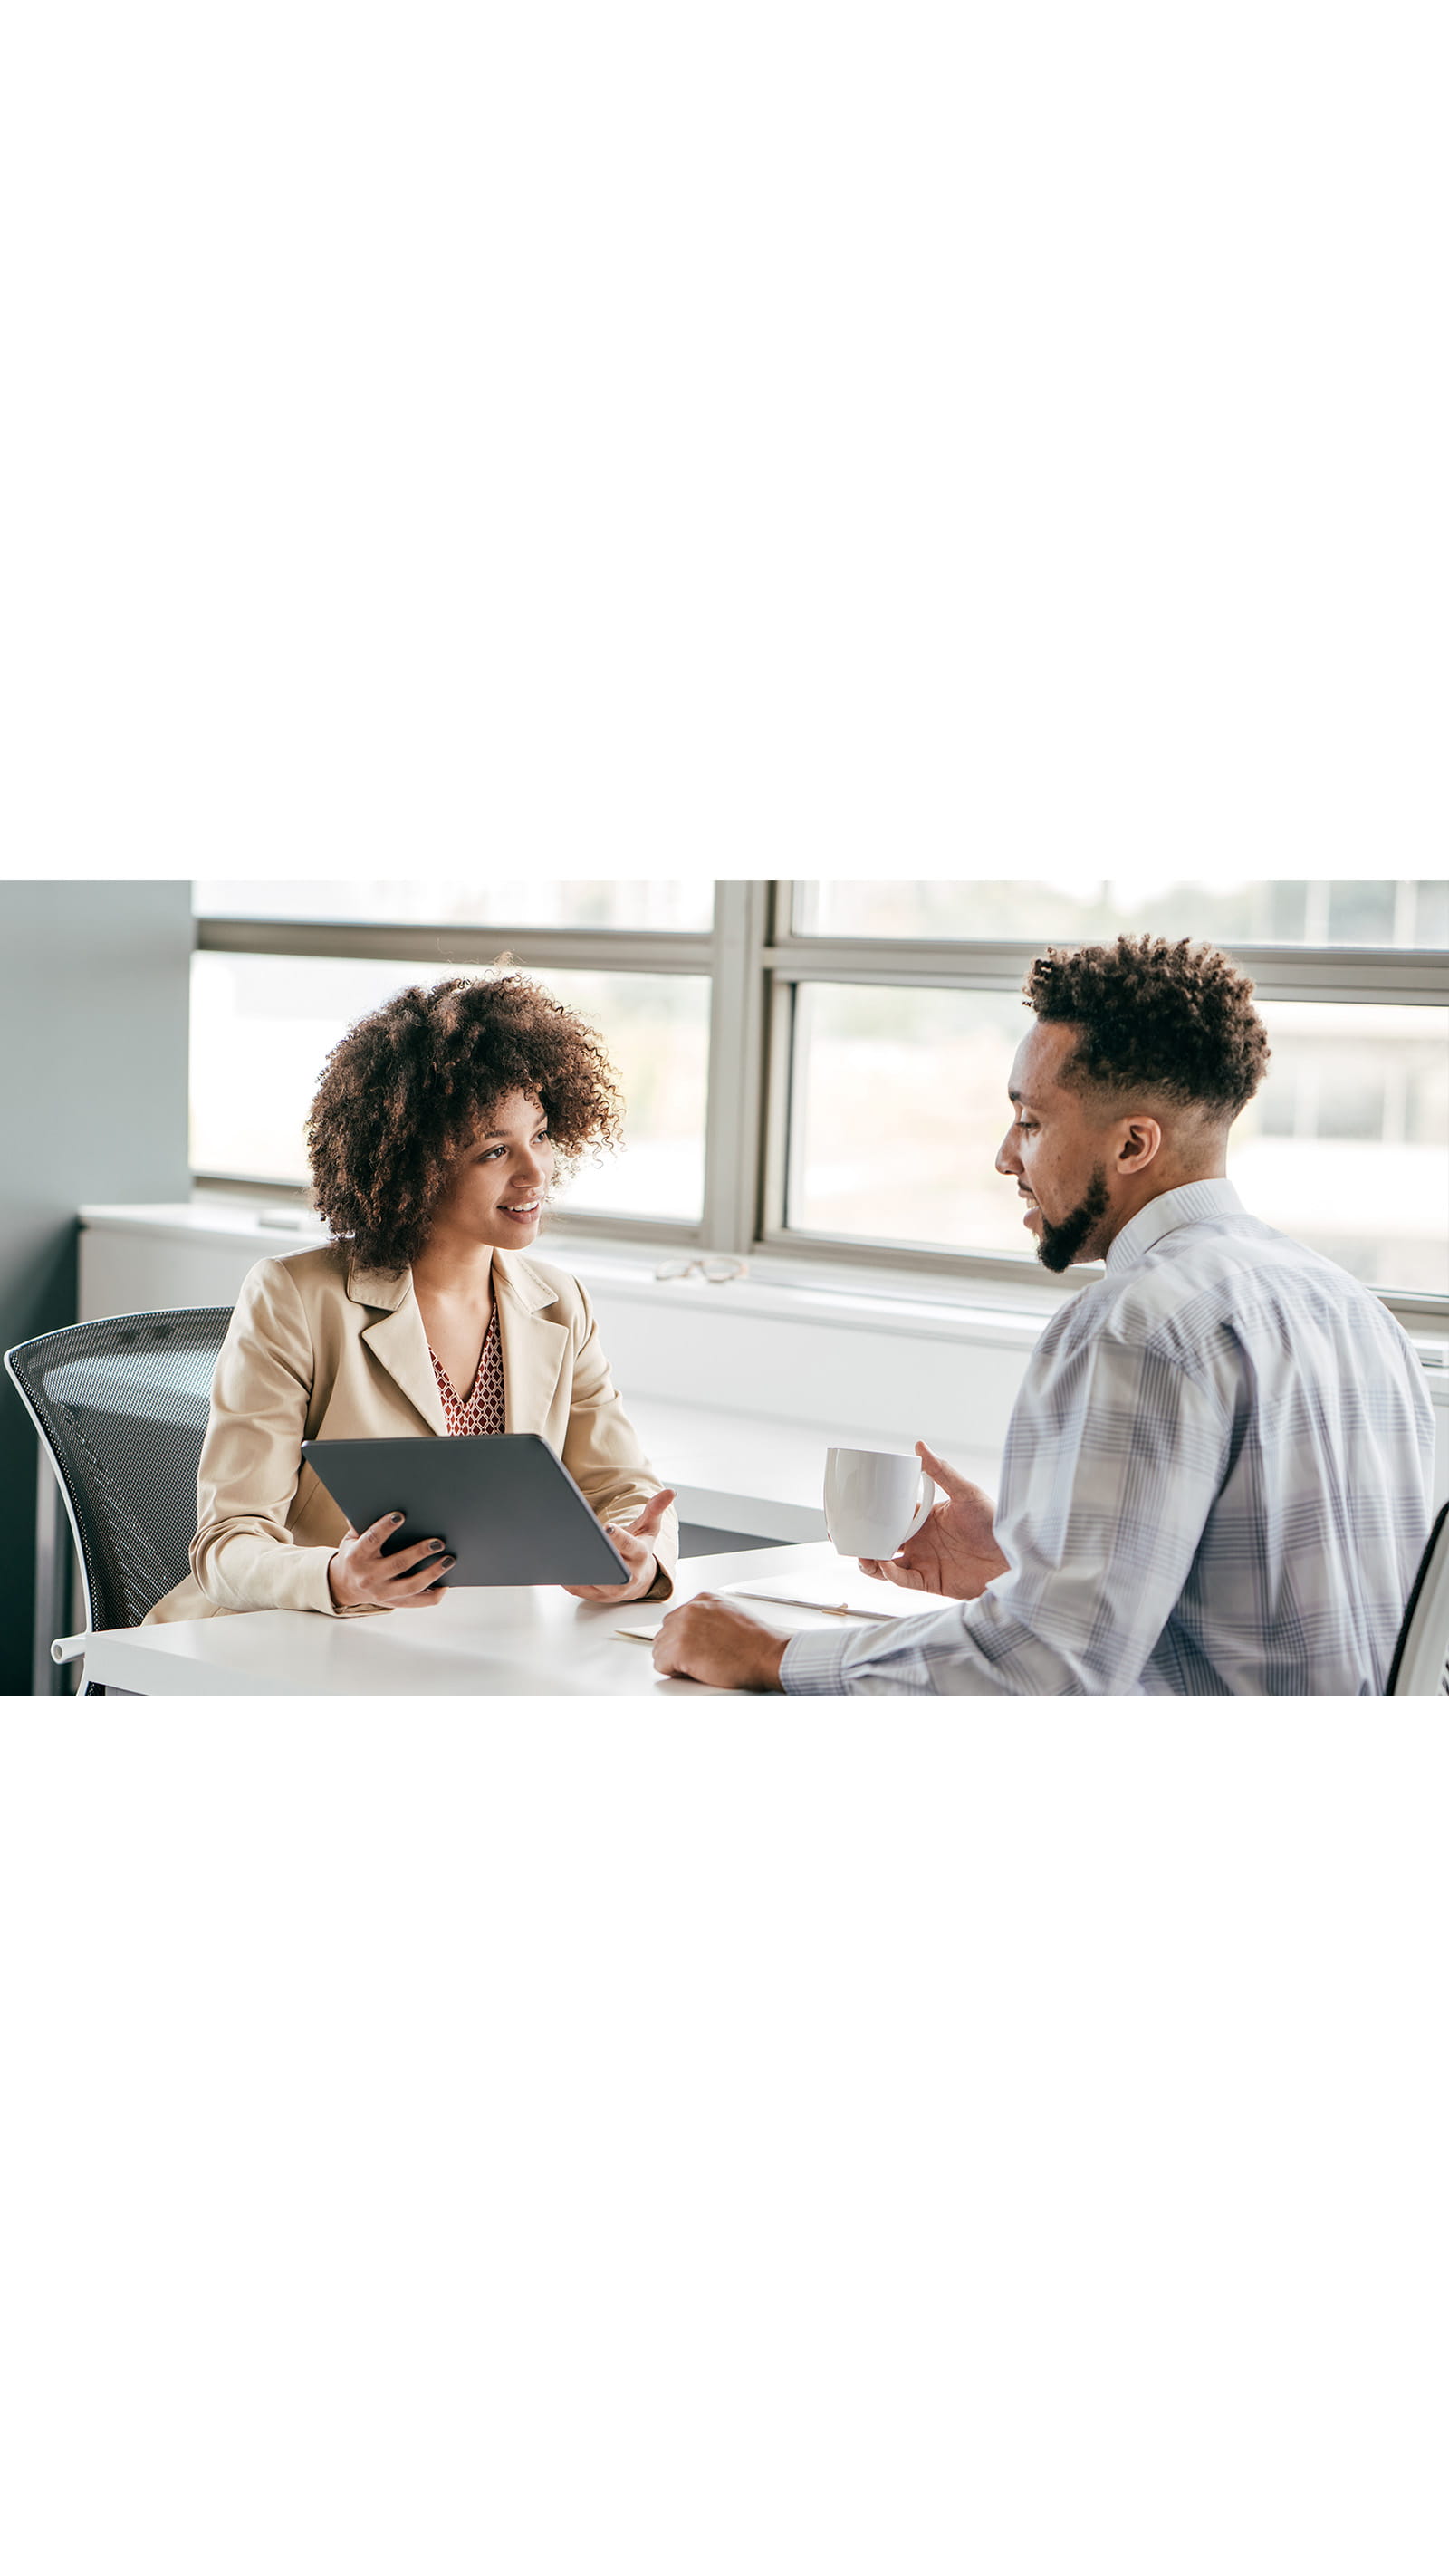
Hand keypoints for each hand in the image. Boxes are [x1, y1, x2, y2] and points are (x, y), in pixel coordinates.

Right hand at [327, 1512, 453, 1610]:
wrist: (345, 1586)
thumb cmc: (354, 1555)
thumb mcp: (351, 1538)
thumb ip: (362, 1522)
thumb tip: (375, 1498)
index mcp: (357, 1557)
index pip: (371, 1540)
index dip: (385, 1527)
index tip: (401, 1515)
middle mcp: (370, 1576)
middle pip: (398, 1564)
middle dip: (420, 1552)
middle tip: (438, 1541)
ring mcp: (384, 1592)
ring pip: (412, 1585)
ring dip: (433, 1572)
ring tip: (449, 1559)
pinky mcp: (396, 1603)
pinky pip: (420, 1602)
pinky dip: (435, 1594)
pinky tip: (446, 1582)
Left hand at [563, 1488, 676, 1604]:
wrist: (638, 1579)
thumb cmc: (640, 1550)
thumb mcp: (649, 1529)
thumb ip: (655, 1510)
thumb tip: (670, 1492)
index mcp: (639, 1556)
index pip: (628, 1546)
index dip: (618, 1538)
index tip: (607, 1528)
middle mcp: (627, 1576)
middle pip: (609, 1566)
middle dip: (594, 1554)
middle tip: (577, 1539)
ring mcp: (611, 1589)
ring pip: (591, 1578)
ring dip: (577, 1566)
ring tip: (562, 1550)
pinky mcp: (596, 1596)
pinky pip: (578, 1588)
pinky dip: (567, 1577)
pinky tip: (557, 1563)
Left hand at [651, 1593, 787, 1689]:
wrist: (767, 1654)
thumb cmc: (757, 1642)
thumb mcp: (731, 1615)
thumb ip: (709, 1618)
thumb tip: (698, 1633)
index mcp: (702, 1600)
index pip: (676, 1620)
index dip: (684, 1639)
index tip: (695, 1648)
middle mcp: (690, 1610)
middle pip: (664, 1633)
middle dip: (677, 1649)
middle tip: (699, 1660)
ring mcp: (683, 1628)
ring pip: (660, 1650)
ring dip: (675, 1662)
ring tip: (700, 1665)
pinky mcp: (680, 1649)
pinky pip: (661, 1665)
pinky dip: (675, 1672)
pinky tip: (696, 1671)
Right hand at [858, 1442, 1008, 1598]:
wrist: (1015, 1557)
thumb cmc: (996, 1522)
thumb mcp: (967, 1493)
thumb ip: (941, 1472)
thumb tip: (919, 1444)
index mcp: (926, 1518)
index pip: (891, 1515)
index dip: (871, 1514)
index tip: (852, 1510)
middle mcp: (922, 1541)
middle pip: (882, 1541)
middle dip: (863, 1540)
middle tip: (847, 1537)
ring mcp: (925, 1562)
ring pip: (887, 1565)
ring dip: (871, 1562)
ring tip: (864, 1556)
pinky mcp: (932, 1582)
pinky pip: (905, 1581)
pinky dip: (893, 1576)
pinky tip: (888, 1566)